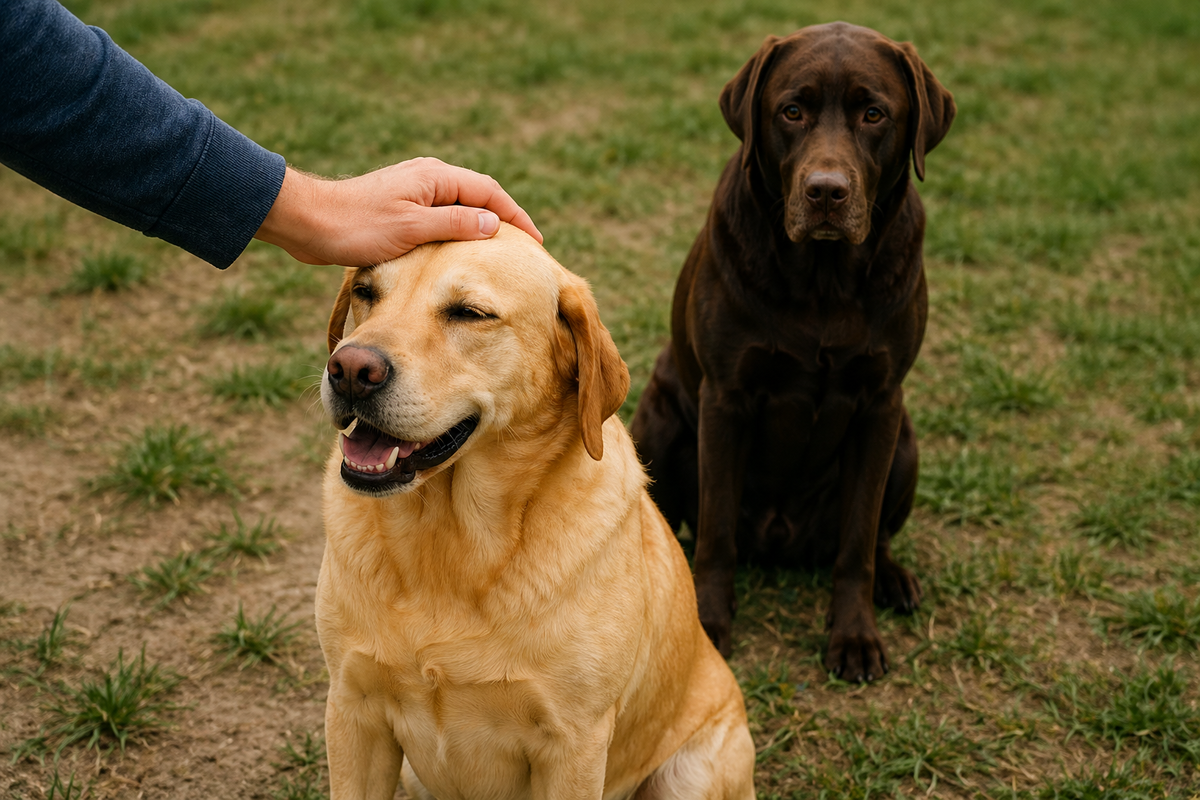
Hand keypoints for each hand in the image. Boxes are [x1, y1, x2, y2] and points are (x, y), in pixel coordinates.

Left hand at [254, 158, 542, 265]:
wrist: (309, 221)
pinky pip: (441, 220)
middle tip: (523, 249)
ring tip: (499, 254)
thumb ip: (454, 224)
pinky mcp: (401, 210)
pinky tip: (461, 256)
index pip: (490, 193)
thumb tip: (493, 224)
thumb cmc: (357, 224)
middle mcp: (428, 179)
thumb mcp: (412, 228)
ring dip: (480, 229)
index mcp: (436, 177)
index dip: (515, 217)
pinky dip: (458, 235)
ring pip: (460, 210)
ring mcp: (414, 194)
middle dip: (503, 222)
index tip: (535, 242)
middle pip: (478, 198)